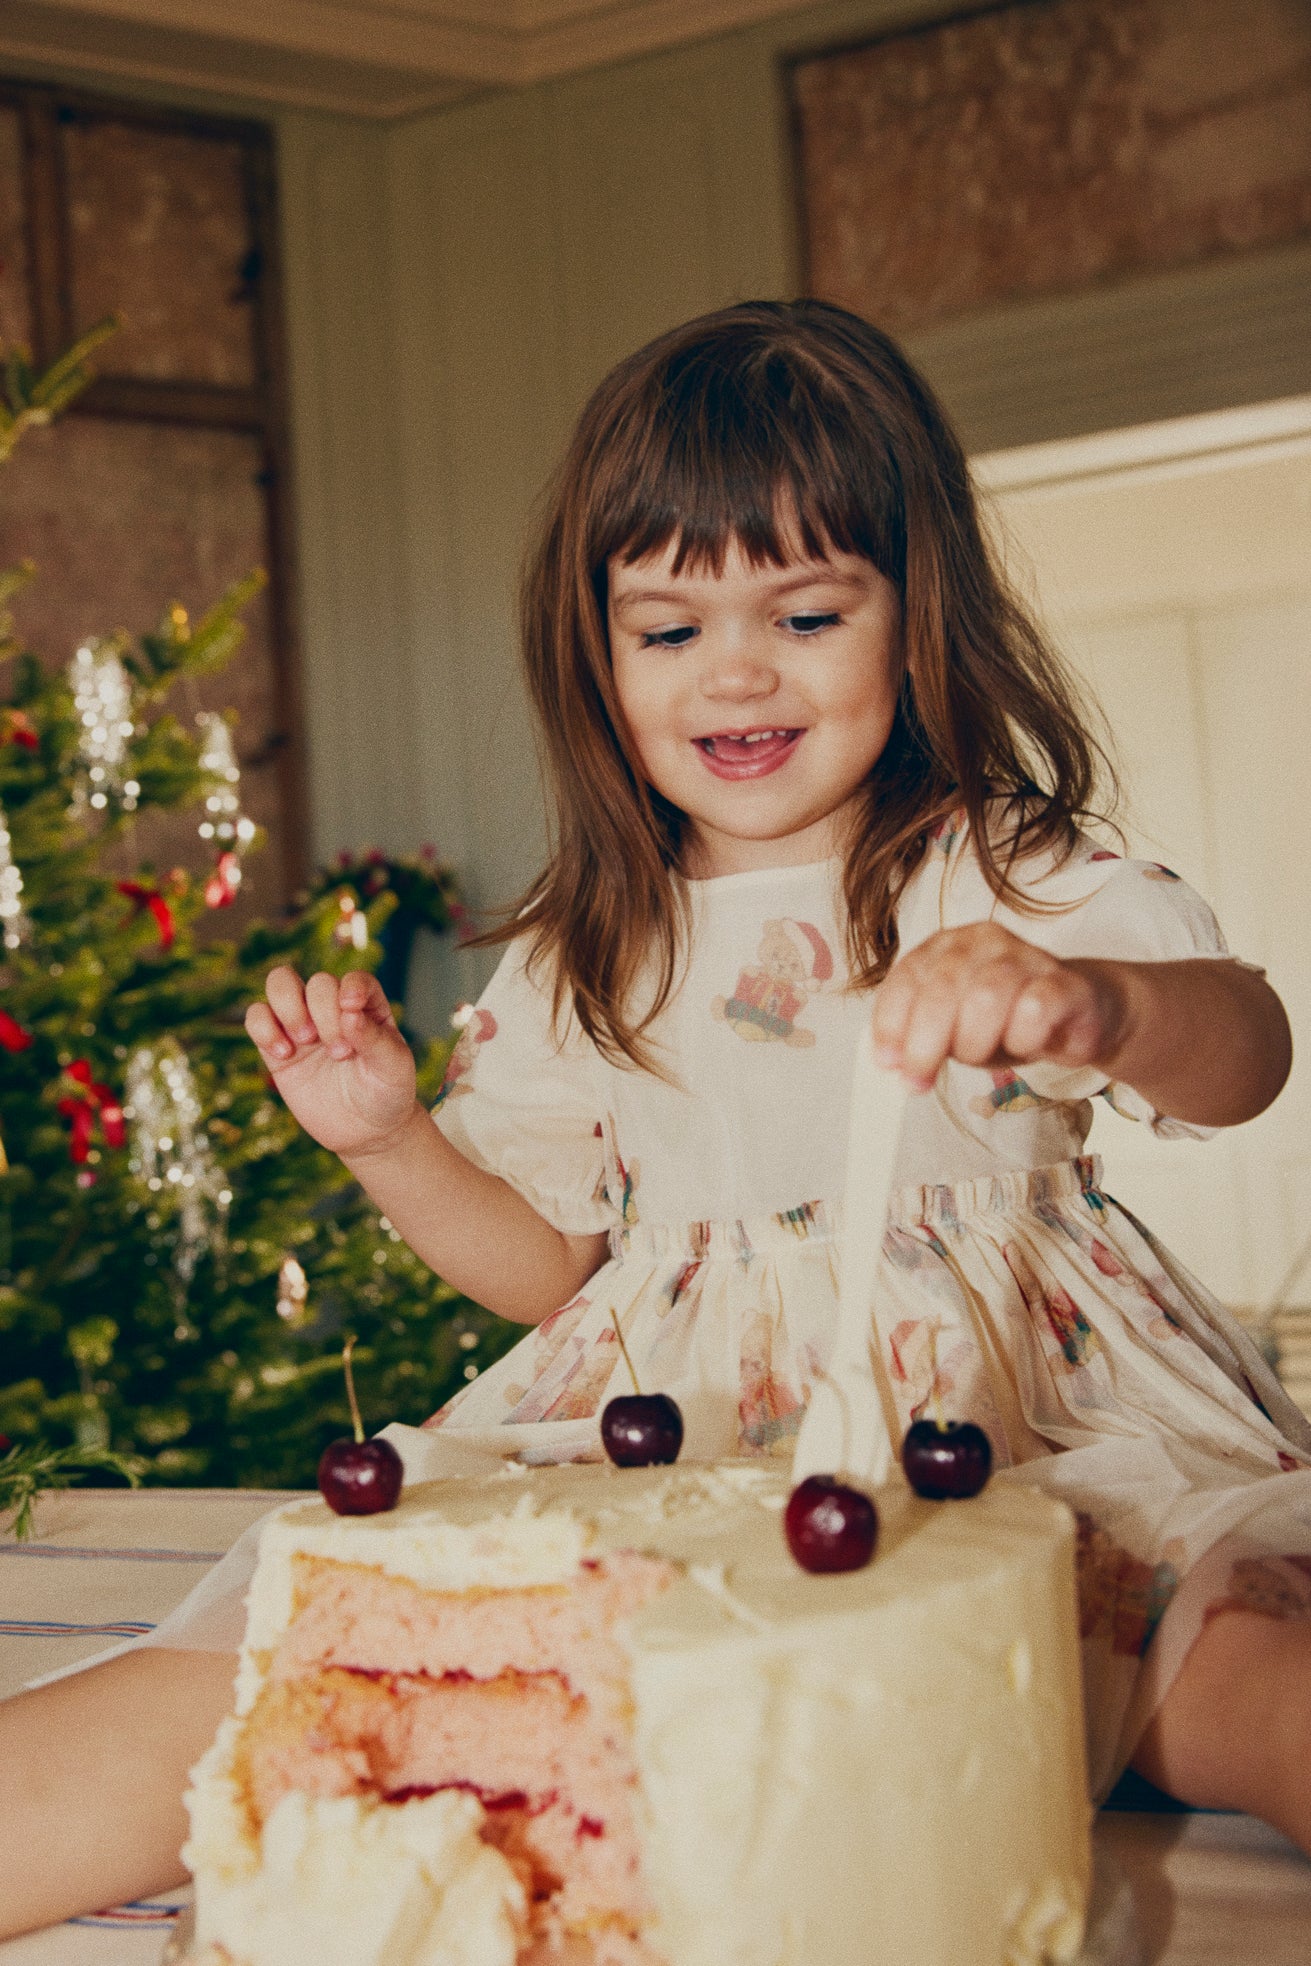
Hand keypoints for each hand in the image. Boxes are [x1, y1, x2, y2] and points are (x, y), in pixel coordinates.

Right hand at [245, 967, 418, 1158]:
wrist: (364, 1132)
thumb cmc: (386, 1094)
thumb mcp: (393, 1068)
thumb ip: (375, 1039)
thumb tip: (349, 1014)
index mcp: (367, 1007)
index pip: (355, 979)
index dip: (351, 986)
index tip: (351, 1009)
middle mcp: (333, 1009)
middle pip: (318, 982)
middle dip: (324, 1012)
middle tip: (339, 1052)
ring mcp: (304, 1025)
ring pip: (280, 983)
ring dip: (289, 1006)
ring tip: (305, 1040)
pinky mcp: (278, 1048)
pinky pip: (256, 1016)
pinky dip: (263, 1028)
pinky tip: (284, 1054)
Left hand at [871, 924, 1125, 1091]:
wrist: (1076, 1014)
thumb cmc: (1005, 1020)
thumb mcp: (951, 1029)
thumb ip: (917, 1038)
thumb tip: (891, 1063)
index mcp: (947, 945)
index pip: (908, 977)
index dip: (891, 1023)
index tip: (888, 1062)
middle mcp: (984, 942)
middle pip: (944, 988)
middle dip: (925, 1043)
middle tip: (920, 1079)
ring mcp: (1027, 956)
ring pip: (987, 998)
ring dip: (975, 1043)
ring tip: (982, 1055)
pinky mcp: (1064, 982)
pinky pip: (1034, 1010)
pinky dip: (1022, 1038)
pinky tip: (1026, 1043)